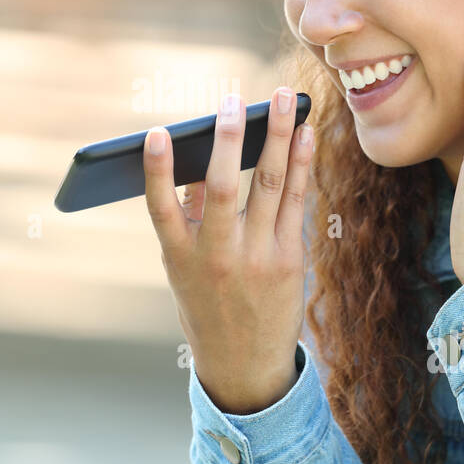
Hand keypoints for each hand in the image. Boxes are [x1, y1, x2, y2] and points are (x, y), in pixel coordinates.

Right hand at [142, 88, 314, 414]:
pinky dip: (301, 163)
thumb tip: (198, 162)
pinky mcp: (289, 259)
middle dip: (228, 140)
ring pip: (267, 185)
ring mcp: (257, 258)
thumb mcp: (182, 271)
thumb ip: (187, 219)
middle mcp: (217, 257)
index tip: (158, 133)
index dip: (158, 170)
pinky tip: (305, 134)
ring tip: (286, 98)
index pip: (161, 208)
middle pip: (221, 188)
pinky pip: (295, 200)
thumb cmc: (207, 307)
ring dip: (278, 136)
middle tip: (234, 100)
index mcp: (179, 259)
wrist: (245, 365)